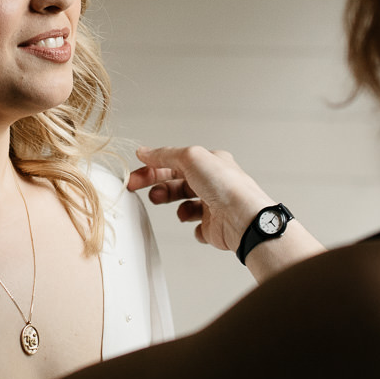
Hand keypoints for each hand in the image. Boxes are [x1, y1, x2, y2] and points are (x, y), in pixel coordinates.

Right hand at [128, 145, 275, 253]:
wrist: (243, 219)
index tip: (136, 173)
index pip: (175, 162)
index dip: (153, 167)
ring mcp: (214, 205)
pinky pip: (198, 227)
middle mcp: (213, 183)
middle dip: (159, 186)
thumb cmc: (226, 186)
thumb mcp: (190, 158)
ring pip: (186, 204)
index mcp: (210, 163)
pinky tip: (196, 224)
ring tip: (176, 211)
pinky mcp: (215, 226)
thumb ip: (165, 154)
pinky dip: (193, 226)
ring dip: (175, 206)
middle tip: (142, 191)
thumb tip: (145, 151)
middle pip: (178, 182)